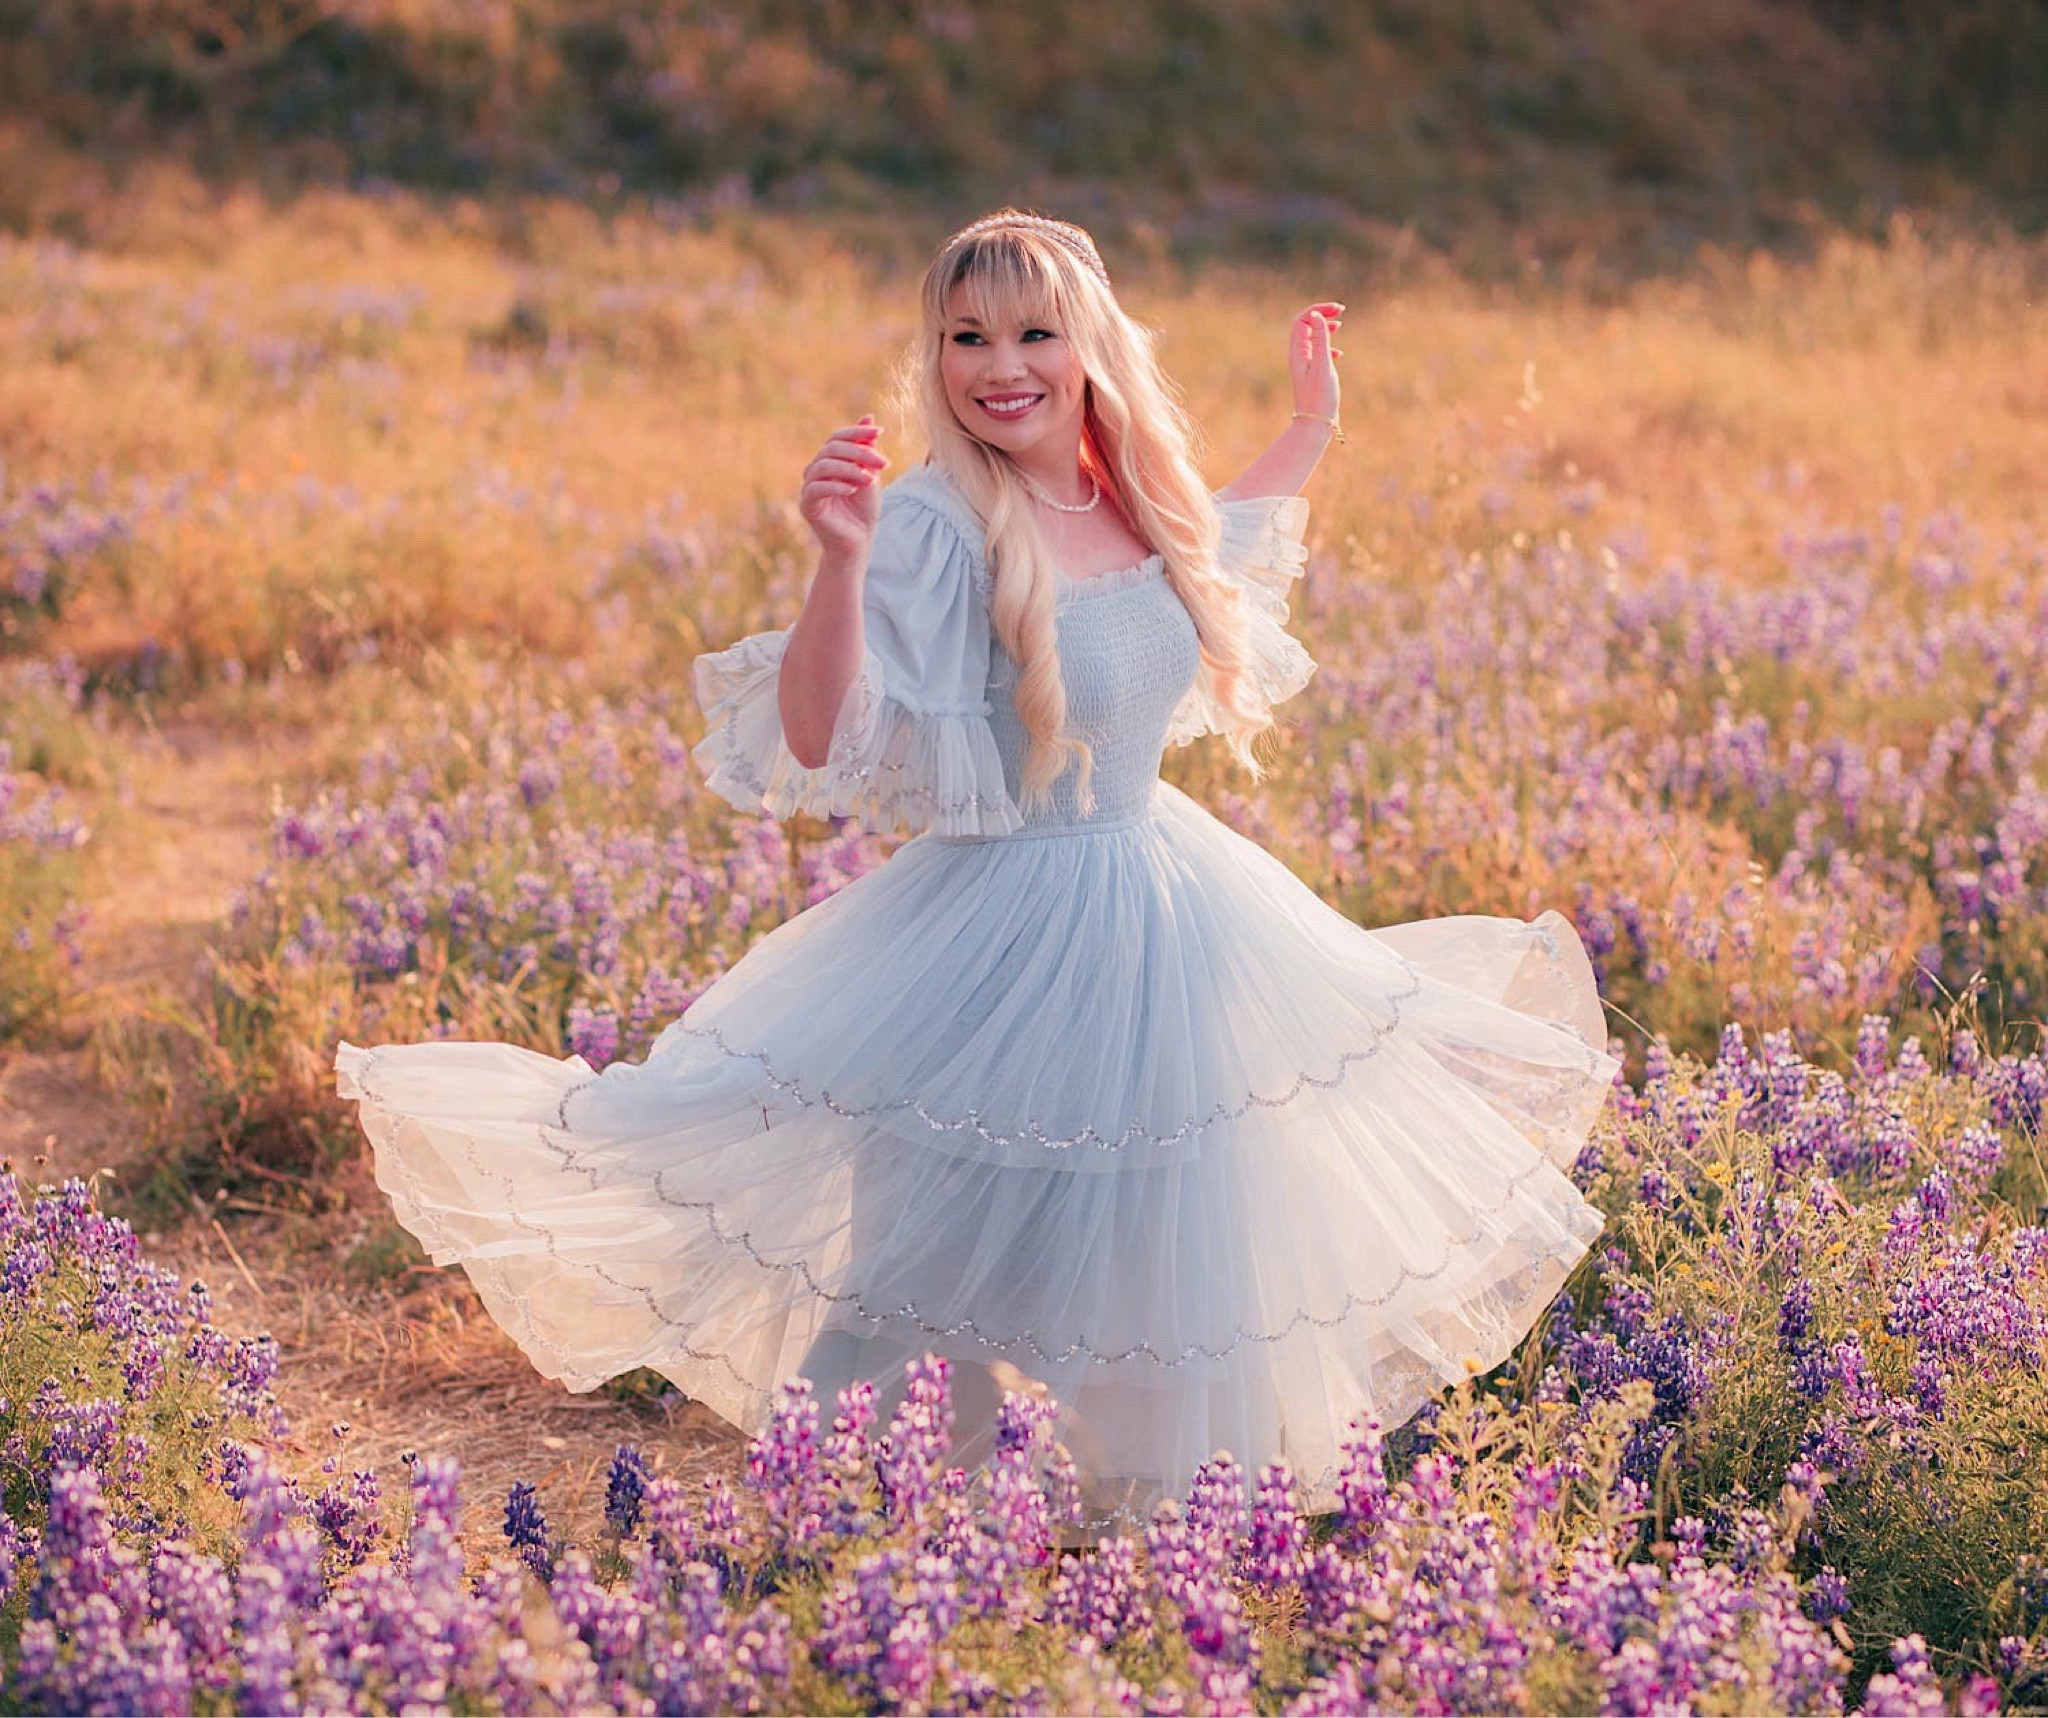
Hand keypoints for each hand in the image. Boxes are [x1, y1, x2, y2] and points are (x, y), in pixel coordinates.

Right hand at [799, 415, 888, 563]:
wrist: (858, 540)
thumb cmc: (864, 509)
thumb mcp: (870, 474)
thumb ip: (866, 448)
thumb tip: (869, 417)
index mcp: (829, 461)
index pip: (837, 437)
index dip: (857, 432)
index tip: (880, 433)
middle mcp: (815, 470)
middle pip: (831, 448)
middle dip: (859, 452)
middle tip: (883, 464)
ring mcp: (808, 487)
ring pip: (823, 465)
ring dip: (850, 469)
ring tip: (870, 479)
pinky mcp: (807, 505)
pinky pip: (817, 488)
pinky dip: (836, 485)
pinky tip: (853, 489)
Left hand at [1289, 302, 1343, 422]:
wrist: (1314, 424)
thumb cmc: (1320, 397)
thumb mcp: (1324, 365)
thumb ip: (1321, 340)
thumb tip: (1317, 316)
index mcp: (1298, 352)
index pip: (1302, 320)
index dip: (1318, 310)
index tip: (1338, 309)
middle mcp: (1298, 356)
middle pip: (1305, 325)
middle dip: (1322, 314)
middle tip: (1341, 311)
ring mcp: (1304, 365)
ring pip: (1311, 338)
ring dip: (1325, 328)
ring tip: (1340, 325)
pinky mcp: (1312, 374)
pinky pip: (1317, 353)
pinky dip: (1328, 346)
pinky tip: (1339, 354)